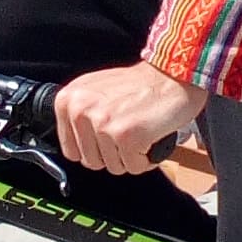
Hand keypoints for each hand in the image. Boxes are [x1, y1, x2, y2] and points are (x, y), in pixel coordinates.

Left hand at [54, 61, 207, 179]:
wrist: (173, 74)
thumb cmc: (141, 83)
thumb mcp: (95, 90)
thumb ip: (80, 115)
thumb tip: (74, 144)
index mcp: (68, 99)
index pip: (71, 150)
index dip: (96, 148)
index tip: (110, 135)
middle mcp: (80, 110)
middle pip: (92, 162)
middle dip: (114, 153)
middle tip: (129, 130)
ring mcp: (103, 124)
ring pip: (113, 167)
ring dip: (132, 155)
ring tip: (140, 130)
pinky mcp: (126, 137)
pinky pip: (134, 167)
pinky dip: (147, 158)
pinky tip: (151, 136)